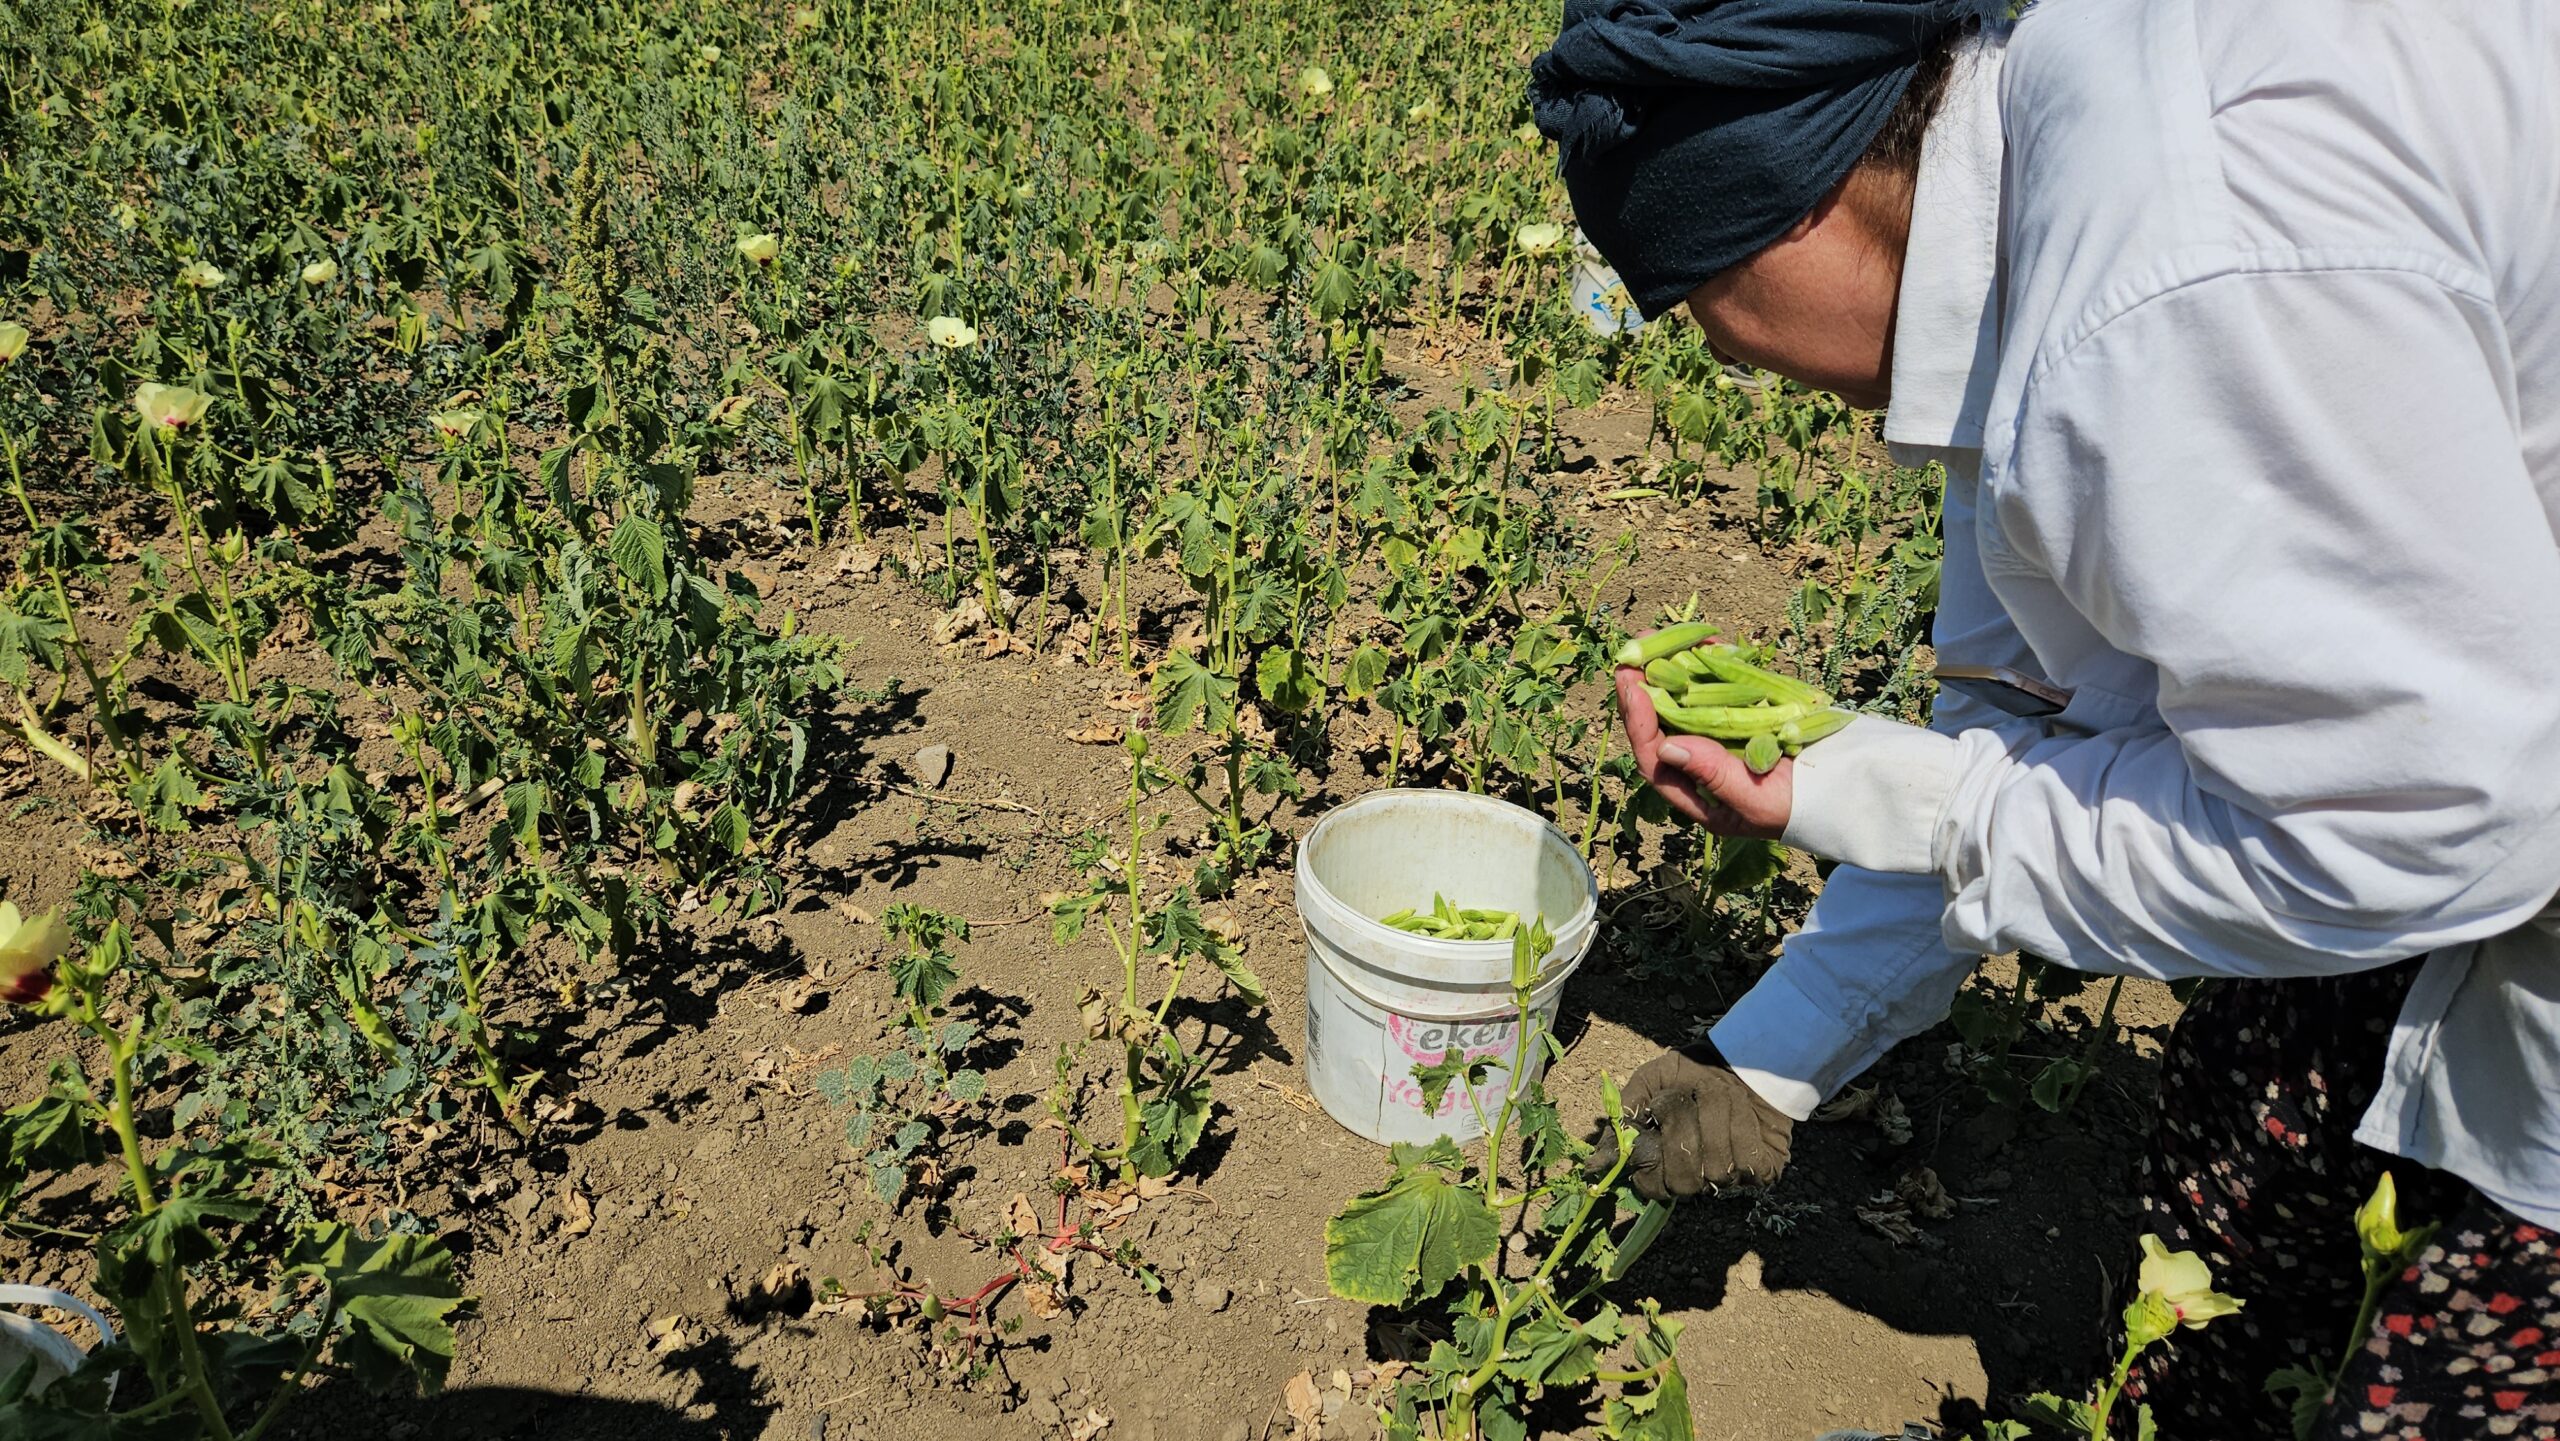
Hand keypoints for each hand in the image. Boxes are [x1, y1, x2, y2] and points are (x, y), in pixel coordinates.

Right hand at [1588, 1046, 1793, 1199]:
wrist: (1745, 1060)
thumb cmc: (1693, 1073)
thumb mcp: (1653, 1081)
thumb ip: (1626, 1112)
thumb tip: (1596, 1159)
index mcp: (1665, 1162)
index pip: (1651, 1187)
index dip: (1652, 1160)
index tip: (1655, 1125)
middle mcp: (1697, 1177)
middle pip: (1684, 1181)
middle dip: (1685, 1130)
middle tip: (1689, 1099)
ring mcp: (1731, 1178)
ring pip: (1717, 1168)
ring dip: (1719, 1119)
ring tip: (1723, 1095)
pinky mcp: (1763, 1171)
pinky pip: (1749, 1163)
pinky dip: (1745, 1128)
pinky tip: (1746, 1114)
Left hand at [1615, 655, 1791, 836]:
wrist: (1850, 788)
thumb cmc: (1804, 806)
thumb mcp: (1756, 801)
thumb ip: (1712, 775)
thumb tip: (1666, 748)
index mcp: (1698, 794)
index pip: (1655, 761)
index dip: (1640, 724)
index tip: (1634, 689)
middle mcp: (1704, 765)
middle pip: (1662, 725)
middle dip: (1644, 690)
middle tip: (1631, 656)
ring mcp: (1724, 737)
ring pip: (1684, 701)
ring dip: (1670, 670)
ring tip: (1655, 638)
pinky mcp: (1746, 714)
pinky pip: (1720, 687)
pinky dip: (1711, 664)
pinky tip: (1702, 641)